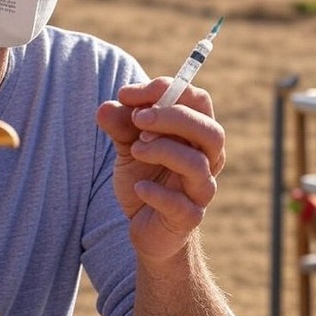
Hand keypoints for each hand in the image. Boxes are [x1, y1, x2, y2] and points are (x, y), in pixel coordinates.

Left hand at [96, 78, 225, 263]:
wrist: (144, 225)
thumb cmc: (144, 176)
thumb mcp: (128, 145)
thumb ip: (120, 125)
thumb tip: (105, 108)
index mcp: (197, 134)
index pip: (197, 100)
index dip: (165, 90)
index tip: (126, 95)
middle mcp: (208, 159)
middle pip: (210, 130)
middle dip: (173, 117)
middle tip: (139, 118)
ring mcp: (201, 190)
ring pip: (197, 164)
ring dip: (163, 150)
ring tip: (135, 149)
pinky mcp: (188, 218)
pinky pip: (180, 204)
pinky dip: (157, 192)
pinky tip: (139, 188)